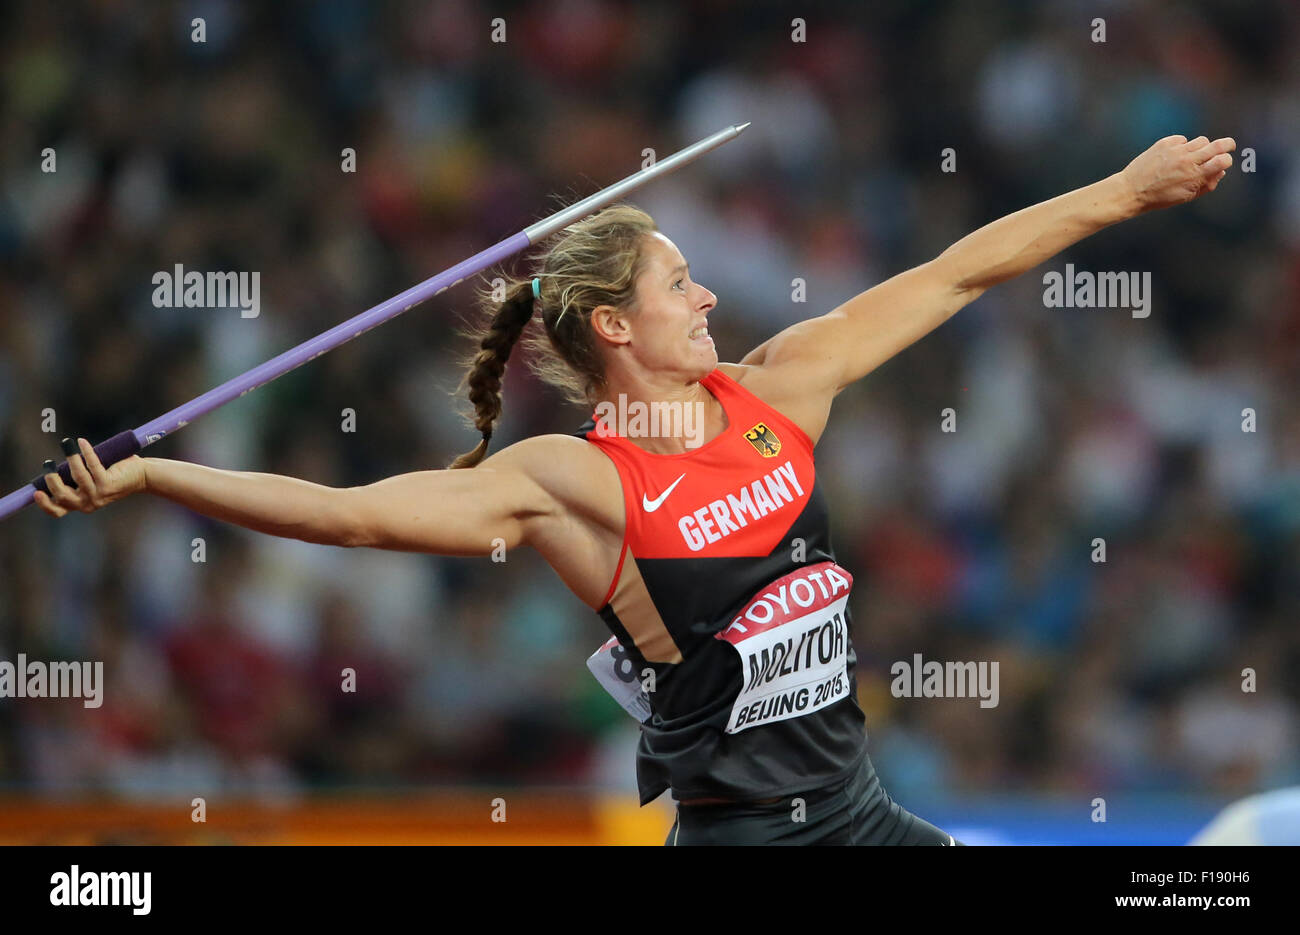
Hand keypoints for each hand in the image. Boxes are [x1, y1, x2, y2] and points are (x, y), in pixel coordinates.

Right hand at [33, 438, 146, 517]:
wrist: (142, 476)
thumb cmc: (112, 476)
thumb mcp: (88, 482)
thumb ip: (73, 480)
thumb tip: (51, 469)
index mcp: (81, 504)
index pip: (59, 511)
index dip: (45, 504)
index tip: (36, 493)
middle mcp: (88, 503)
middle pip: (63, 496)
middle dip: (52, 480)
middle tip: (48, 464)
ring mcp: (99, 494)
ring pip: (78, 477)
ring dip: (71, 459)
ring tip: (66, 443)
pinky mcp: (108, 483)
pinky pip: (92, 465)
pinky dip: (85, 451)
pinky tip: (81, 442)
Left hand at [1120, 135, 1234, 213]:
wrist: (1131, 191)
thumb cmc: (1159, 197)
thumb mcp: (1186, 197)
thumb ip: (1206, 185)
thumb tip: (1220, 172)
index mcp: (1194, 175)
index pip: (1223, 160)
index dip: (1227, 160)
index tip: (1224, 161)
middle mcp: (1187, 160)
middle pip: (1219, 144)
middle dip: (1227, 145)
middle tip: (1228, 146)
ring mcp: (1176, 150)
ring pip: (1201, 140)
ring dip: (1201, 147)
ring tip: (1191, 157)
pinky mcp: (1165, 143)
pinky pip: (1182, 139)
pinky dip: (1181, 146)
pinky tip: (1173, 155)